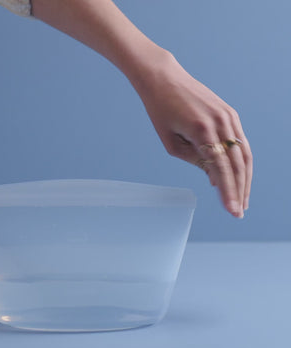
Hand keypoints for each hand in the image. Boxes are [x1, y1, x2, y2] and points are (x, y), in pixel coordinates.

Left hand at [131, 49, 252, 217]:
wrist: (163, 78)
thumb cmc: (160, 110)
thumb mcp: (171, 141)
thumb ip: (195, 160)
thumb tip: (214, 178)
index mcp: (202, 131)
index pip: (221, 169)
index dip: (228, 192)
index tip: (232, 211)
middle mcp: (221, 123)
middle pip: (237, 164)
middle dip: (240, 190)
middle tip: (239, 211)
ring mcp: (228, 116)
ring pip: (244, 153)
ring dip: (245, 178)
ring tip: (242, 198)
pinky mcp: (229, 113)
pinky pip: (240, 141)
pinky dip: (240, 161)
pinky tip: (237, 175)